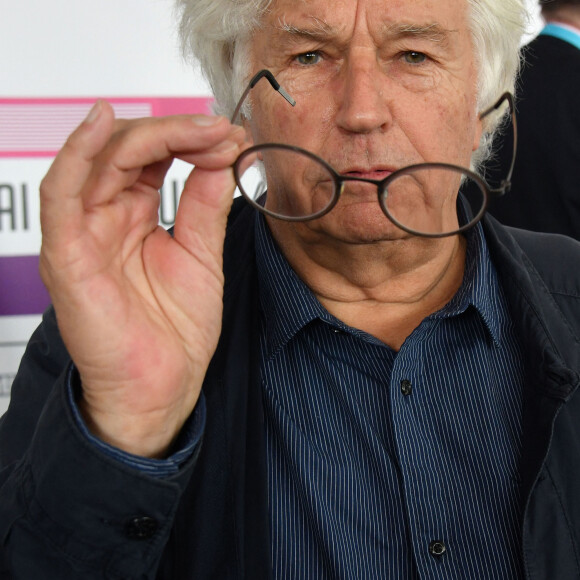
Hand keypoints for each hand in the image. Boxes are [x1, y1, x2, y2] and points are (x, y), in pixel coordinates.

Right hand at [39, 101, 248, 456]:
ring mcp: (83, 233)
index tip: (230, 137)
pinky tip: (103, 120)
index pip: (152, 156)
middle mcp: (105, 219)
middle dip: (178, 132)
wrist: (161, 386)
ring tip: (198, 129)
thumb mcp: (201, 255)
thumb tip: (219, 156)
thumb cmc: (175, 331)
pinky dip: (77, 153)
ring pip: (99, 160)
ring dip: (149, 135)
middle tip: (221, 132)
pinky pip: (61, 194)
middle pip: (127, 149)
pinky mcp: (67, 254)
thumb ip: (204, 205)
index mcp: (134, 218)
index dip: (190, 138)